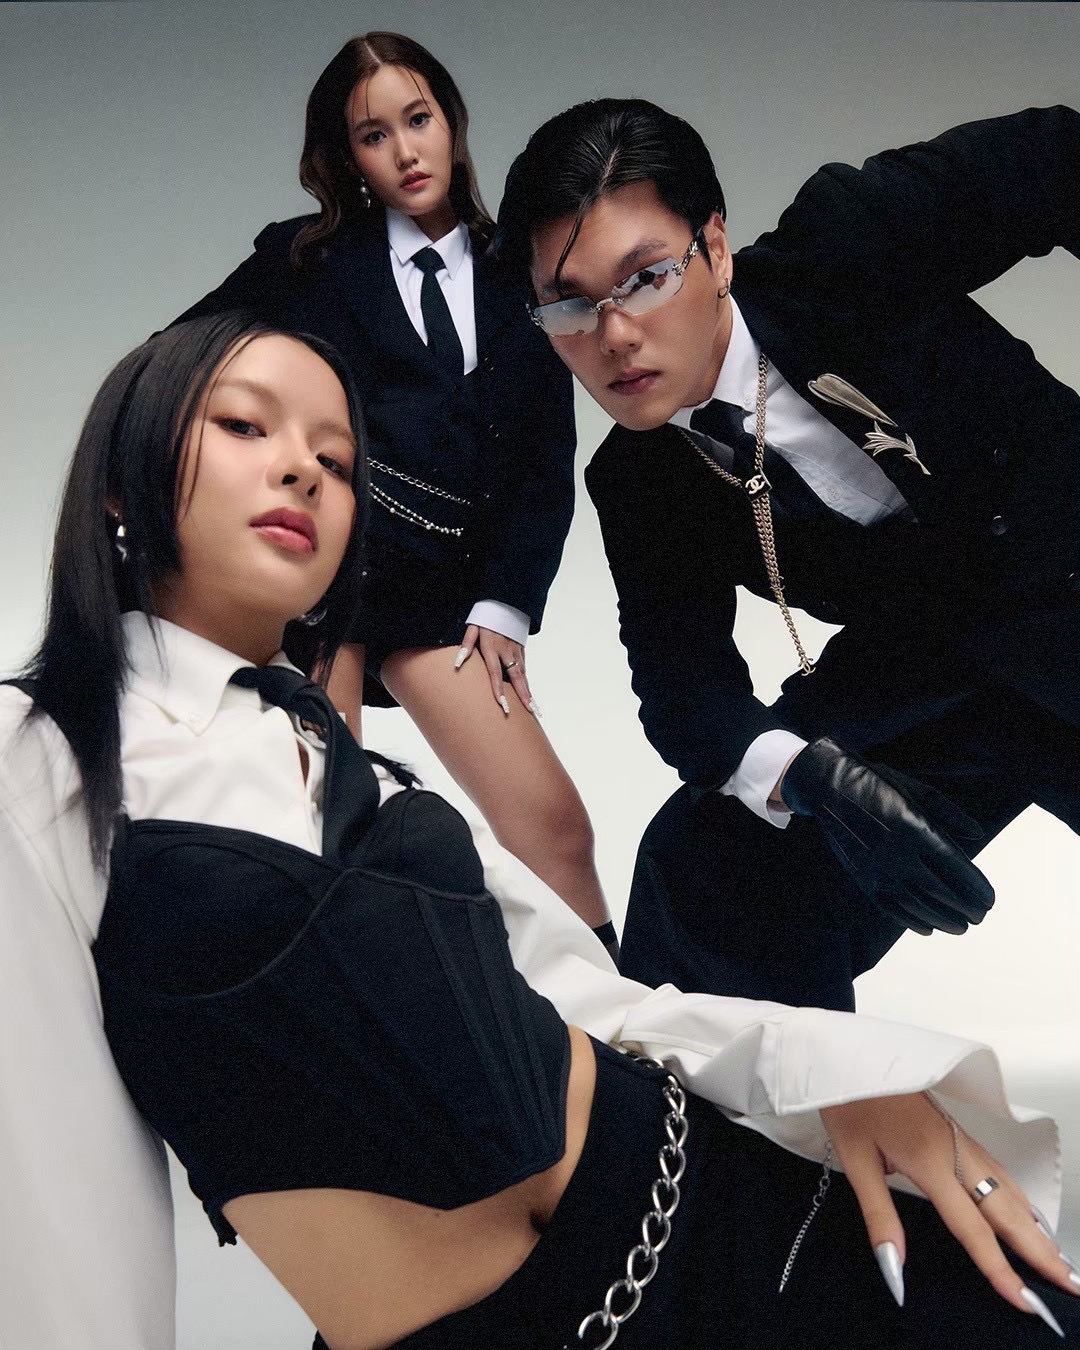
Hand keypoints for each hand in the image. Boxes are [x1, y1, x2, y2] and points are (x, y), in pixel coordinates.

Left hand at [455, 625, 537, 716]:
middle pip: (517, 677)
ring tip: (534, 708)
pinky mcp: (521, 650)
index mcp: (492, 648)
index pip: (495, 673)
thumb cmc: (486, 618)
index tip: (503, 705)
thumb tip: (457, 663)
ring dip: (528, 692)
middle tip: (531, 712)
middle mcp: (507, 651)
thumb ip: (466, 645)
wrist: (506, 603)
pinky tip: (529, 694)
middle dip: (523, 696)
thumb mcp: (473, 628)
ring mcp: (516, 651)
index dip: (499, 689)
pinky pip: (524, 669)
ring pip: (523, 675)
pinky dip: (526, 682)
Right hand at [779, 738, 993, 934]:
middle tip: (979, 917)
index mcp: (916, 829)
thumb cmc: (878, 782)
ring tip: (959, 927)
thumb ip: (950, 813)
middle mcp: (898, 853)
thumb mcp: (917, 789)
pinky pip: (889, 906)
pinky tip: (927, 928)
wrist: (828, 786)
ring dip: (941, 920)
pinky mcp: (862, 876)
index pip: (955, 868)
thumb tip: (978, 833)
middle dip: (964, 908)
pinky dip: (910, 920)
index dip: (975, 888)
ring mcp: (878, 868)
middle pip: (939, 892)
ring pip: (916, 905)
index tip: (989, 900)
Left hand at [822, 1092, 1077, 1327]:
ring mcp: (959, 1139)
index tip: (1024, 1300)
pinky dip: (1021, 1199)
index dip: (999, 1269)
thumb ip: (879, 1217)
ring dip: (1036, 1228)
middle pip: (1006, 1211)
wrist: (851, 1054)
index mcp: (929, 1161)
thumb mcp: (854, 1161)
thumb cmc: (849, 1102)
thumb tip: (896, 1269)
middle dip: (1041, 1252)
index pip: (972, 1228)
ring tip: (1059, 1260)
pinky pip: (998, 1172)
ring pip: (1007, 1190)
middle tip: (1071, 1286)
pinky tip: (1029, 1214)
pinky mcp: (956, 1131)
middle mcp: (955, 1151)